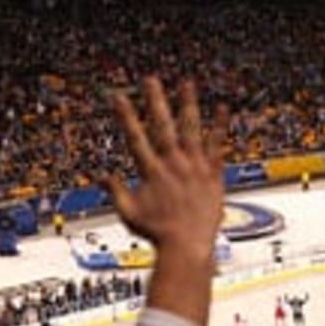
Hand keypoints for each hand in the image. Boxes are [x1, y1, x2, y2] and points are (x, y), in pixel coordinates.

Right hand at [106, 77, 226, 260]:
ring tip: (187, 83)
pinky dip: (219, 127)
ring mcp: (194, 167)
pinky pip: (217, 146)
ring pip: (190, 129)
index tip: (118, 96)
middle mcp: (173, 164)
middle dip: (155, 101)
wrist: (187, 246)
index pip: (135, 137)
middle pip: (162, 126)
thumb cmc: (158, 234)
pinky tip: (222, 108)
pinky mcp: (213, 174)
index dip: (125, 115)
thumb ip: (116, 192)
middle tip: (150, 79)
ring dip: (187, 104)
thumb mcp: (129, 214)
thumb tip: (102, 177)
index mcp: (151, 172)